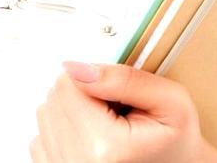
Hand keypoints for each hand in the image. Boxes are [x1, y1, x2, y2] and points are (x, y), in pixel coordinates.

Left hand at [29, 61, 216, 162]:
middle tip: (117, 112)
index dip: (97, 80)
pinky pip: (42, 133)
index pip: (69, 83)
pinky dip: (65, 130)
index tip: (119, 98)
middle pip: (56, 96)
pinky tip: (91, 138)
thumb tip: (79, 68)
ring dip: (74, 112)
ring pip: (48, 112)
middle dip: (85, 95)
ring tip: (107, 125)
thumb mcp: (171, 102)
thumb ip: (126, 79)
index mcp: (105, 148)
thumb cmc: (174, 143)